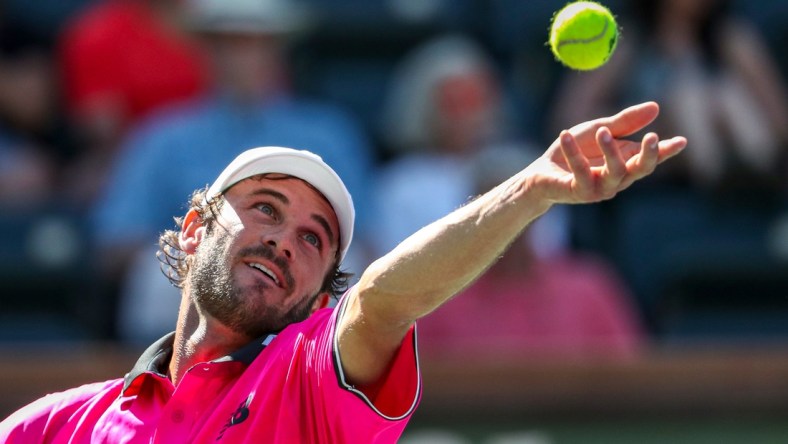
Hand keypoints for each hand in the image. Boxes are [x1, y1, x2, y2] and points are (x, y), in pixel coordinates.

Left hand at [528, 101, 686, 203]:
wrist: (543, 172)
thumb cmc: (576, 150)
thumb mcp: (600, 129)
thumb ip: (625, 121)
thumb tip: (656, 107)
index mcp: (627, 162)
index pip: (651, 158)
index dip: (666, 151)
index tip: (682, 141)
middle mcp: (618, 179)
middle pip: (640, 170)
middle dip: (648, 154)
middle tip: (651, 136)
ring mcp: (600, 189)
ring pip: (615, 173)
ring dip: (610, 151)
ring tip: (603, 130)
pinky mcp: (579, 192)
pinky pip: (581, 173)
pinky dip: (574, 153)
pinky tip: (565, 134)